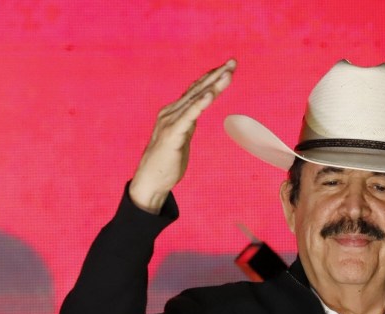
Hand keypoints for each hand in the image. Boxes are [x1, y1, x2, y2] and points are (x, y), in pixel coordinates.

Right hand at [129, 58, 236, 213]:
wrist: (151, 181)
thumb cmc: (166, 160)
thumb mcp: (181, 137)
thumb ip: (187, 123)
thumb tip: (197, 113)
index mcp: (175, 112)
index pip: (195, 90)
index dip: (211, 76)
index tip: (227, 66)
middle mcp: (171, 112)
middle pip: (198, 89)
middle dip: (216, 75)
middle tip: (233, 62)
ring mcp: (171, 122)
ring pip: (196, 99)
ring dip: (213, 85)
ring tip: (228, 74)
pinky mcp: (173, 135)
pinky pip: (189, 116)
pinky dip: (200, 104)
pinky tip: (211, 94)